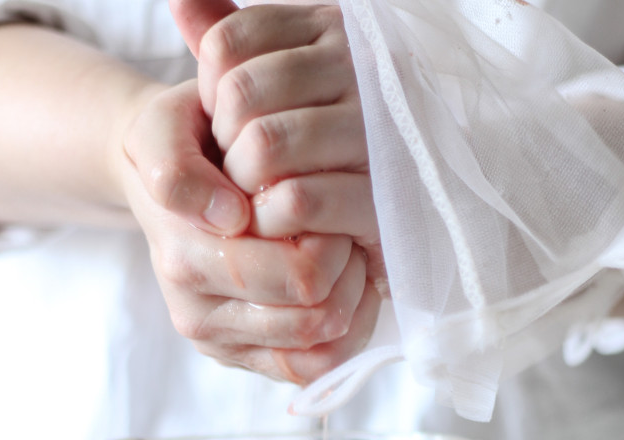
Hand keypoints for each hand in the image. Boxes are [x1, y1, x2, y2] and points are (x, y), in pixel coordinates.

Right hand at [120, 79, 379, 381]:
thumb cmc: (181, 148)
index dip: (333, 240)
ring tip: (345, 254)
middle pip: (314, 318)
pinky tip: (347, 288)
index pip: (297, 275)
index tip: (328, 198)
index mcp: (186, 261)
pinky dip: (345, 333)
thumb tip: (229, 216)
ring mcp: (224, 346)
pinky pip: (315, 369)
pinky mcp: (246, 360)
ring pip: (320, 350)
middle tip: (343, 228)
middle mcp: (199, 318)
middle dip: (346, 271)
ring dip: (349, 301)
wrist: (166, 185)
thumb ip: (177, 169)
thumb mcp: (162, 131)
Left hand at [193, 3, 386, 292]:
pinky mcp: (379, 195)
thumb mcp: (285, 78)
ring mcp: (374, 132)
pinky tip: (277, 224)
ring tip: (257, 197)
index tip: (228, 125)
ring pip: (265, 145)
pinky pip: (297, 200)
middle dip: (225, 144)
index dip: (209, 92)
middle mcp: (358, 69)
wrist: (414, 207)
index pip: (227, 43)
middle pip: (241, 94)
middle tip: (240, 171)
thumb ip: (236, 39)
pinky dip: (269, 219)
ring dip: (243, 185)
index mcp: (331, 30)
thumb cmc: (329, 144)